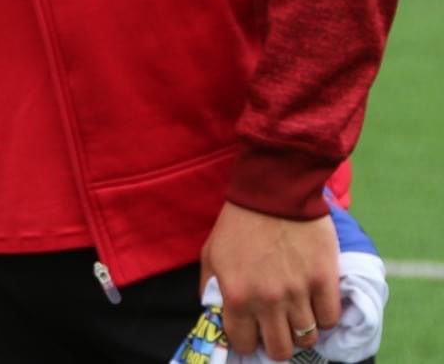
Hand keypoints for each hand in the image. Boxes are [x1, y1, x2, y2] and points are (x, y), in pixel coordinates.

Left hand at [201, 201, 338, 360]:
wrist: (274, 193)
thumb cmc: (239, 223)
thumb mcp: (211, 255)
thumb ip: (211, 288)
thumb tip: (216, 314)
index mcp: (236, 296)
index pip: (244, 343)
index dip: (247, 342)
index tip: (252, 334)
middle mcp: (268, 301)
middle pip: (281, 349)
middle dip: (277, 344)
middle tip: (277, 330)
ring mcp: (299, 292)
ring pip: (308, 337)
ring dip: (301, 331)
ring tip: (297, 316)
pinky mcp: (325, 281)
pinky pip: (330, 318)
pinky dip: (324, 317)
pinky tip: (315, 304)